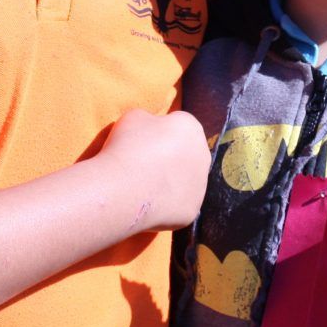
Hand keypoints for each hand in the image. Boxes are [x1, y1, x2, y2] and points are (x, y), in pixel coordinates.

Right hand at [96, 108, 211, 230]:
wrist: (123, 188)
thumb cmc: (127, 146)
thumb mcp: (134, 117)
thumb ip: (150, 120)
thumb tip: (153, 129)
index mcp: (191, 127)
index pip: (178, 125)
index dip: (159, 132)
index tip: (142, 142)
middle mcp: (203, 154)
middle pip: (187, 153)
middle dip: (171, 157)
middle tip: (144, 165)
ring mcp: (201, 185)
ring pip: (186, 181)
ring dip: (171, 182)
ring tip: (145, 186)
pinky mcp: (193, 209)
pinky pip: (179, 204)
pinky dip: (166, 204)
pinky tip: (148, 203)